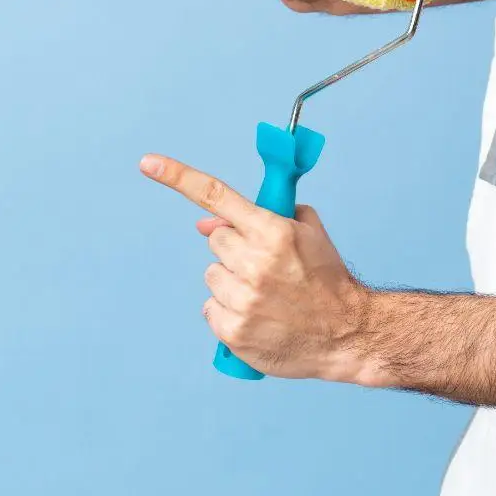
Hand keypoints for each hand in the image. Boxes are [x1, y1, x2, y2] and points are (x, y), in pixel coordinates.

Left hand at [139, 153, 370, 381]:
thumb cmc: (328, 282)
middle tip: (265, 266)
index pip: (218, 196)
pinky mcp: (233, 331)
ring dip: (231, 282)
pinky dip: (228, 312)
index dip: (178, 176)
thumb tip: (207, 220)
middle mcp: (254, 262)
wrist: (348, 333)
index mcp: (273, 231)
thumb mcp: (308, 234)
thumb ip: (263, 216)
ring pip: (211, 275)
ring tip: (265, 295)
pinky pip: (210, 309)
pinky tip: (257, 317)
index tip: (148, 162)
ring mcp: (242, 298)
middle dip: (235, 248)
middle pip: (216, 239)